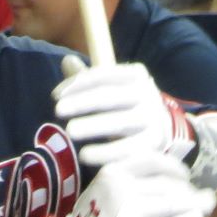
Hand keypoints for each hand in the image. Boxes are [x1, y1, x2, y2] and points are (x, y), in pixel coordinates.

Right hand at [39, 155, 215, 216]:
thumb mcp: (106, 189)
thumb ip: (134, 182)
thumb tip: (178, 182)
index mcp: (113, 171)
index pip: (155, 160)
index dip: (177, 168)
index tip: (186, 178)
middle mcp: (120, 188)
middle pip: (169, 185)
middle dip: (191, 192)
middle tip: (203, 199)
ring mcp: (127, 212)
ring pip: (174, 204)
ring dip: (195, 206)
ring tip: (204, 208)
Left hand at [53, 57, 195, 165]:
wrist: (162, 130)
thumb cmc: (125, 106)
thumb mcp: (110, 89)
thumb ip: (88, 79)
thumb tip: (66, 61)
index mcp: (136, 75)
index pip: (102, 75)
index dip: (76, 84)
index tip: (55, 96)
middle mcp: (148, 93)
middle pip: (109, 96)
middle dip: (81, 103)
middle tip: (57, 111)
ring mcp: (153, 119)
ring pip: (119, 122)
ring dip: (92, 126)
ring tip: (69, 132)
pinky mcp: (154, 143)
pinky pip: (126, 149)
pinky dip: (105, 152)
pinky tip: (85, 155)